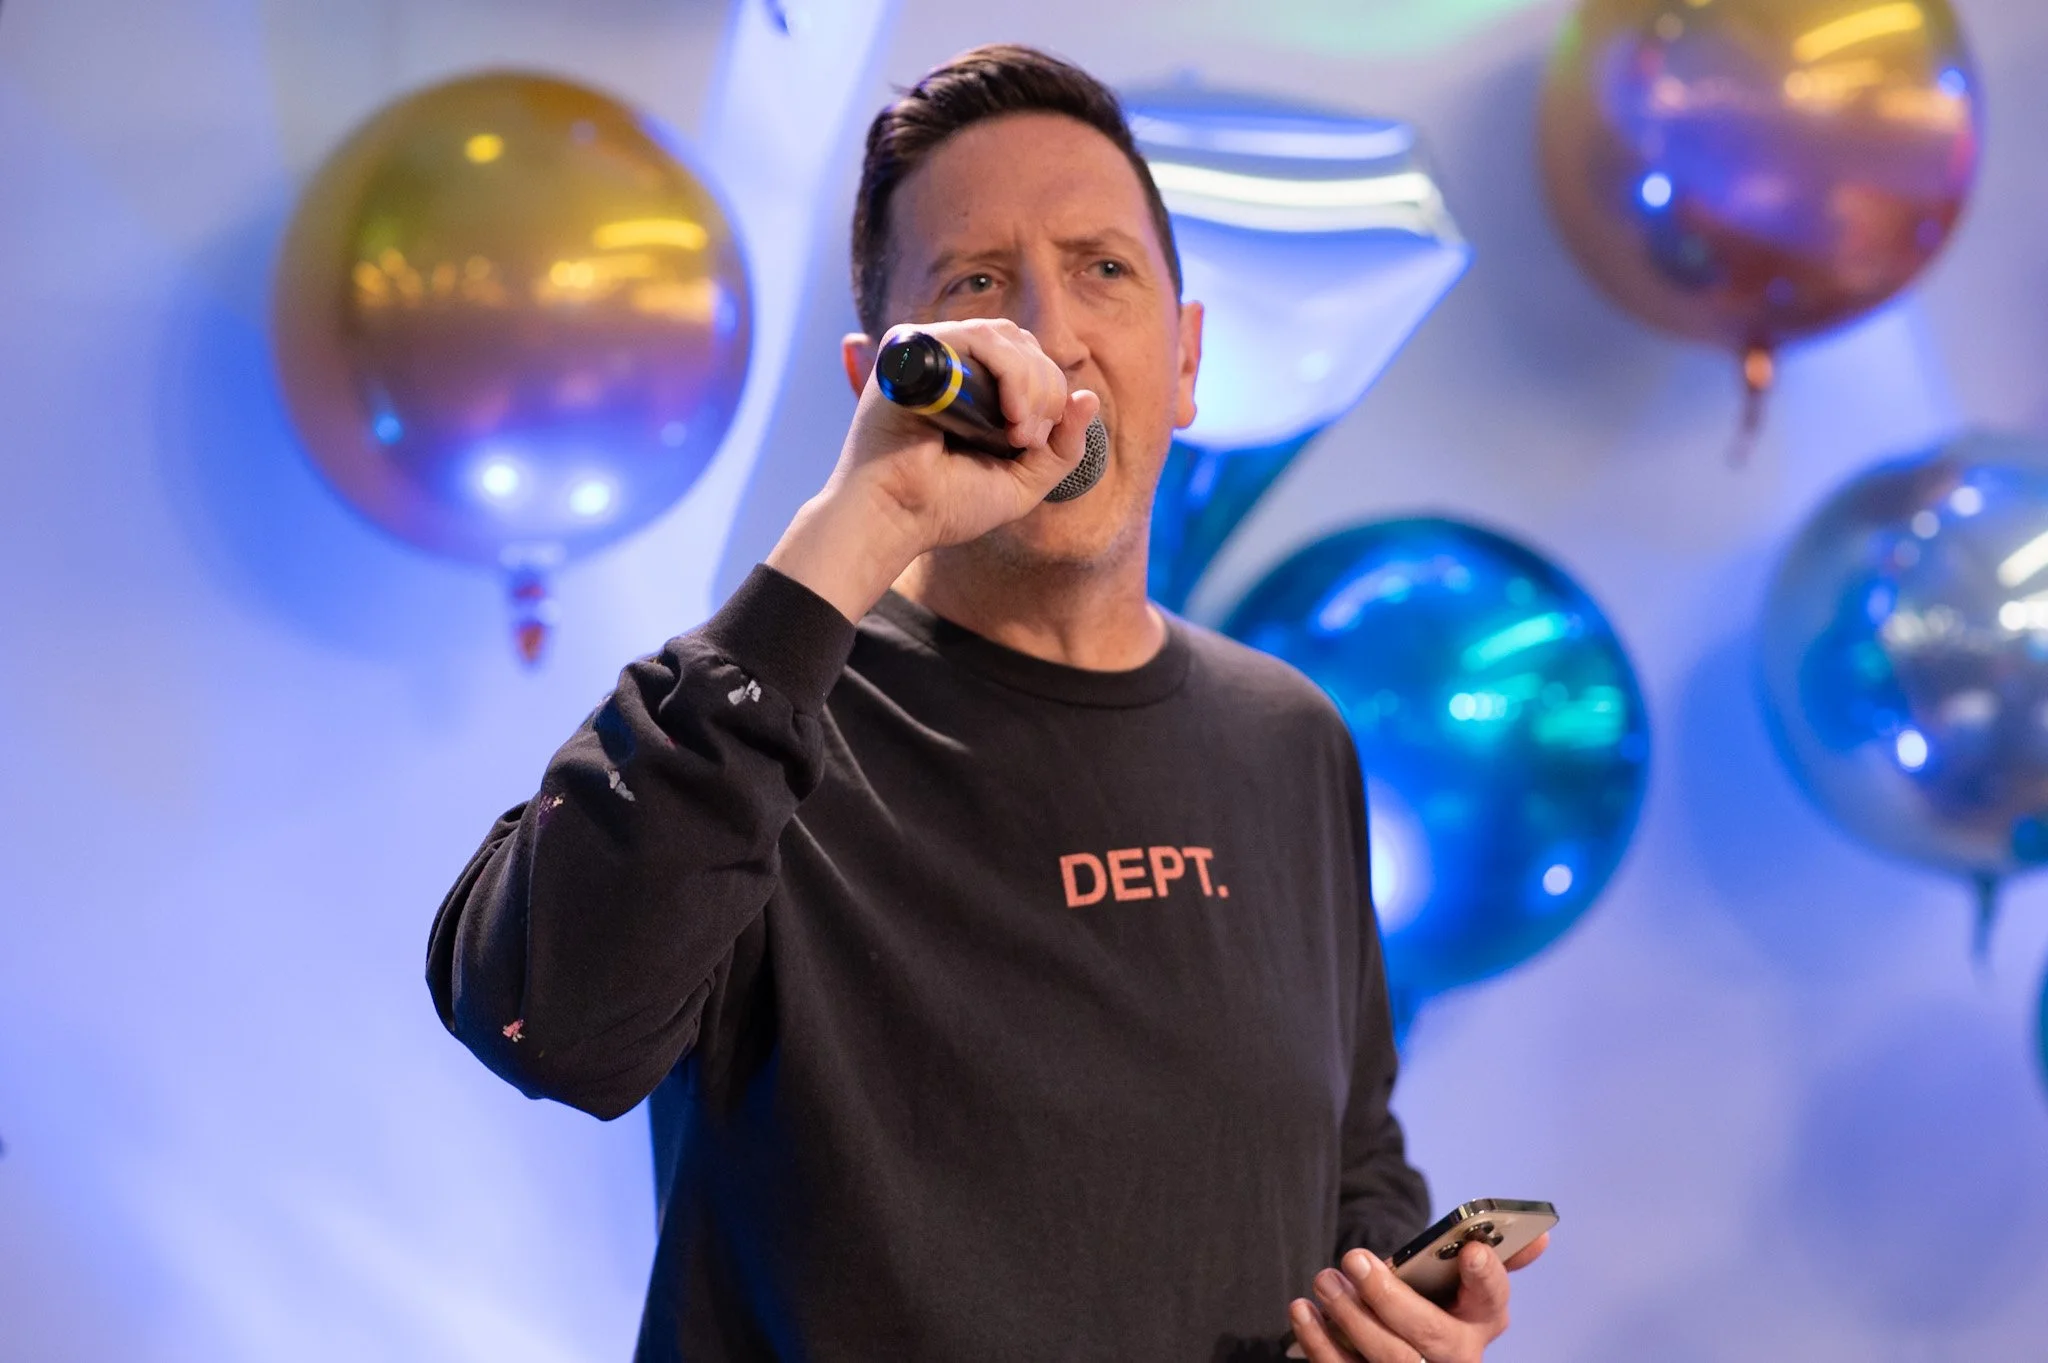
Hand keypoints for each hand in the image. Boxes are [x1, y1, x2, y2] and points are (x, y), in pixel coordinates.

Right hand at [766, 317, 1099, 621]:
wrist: (896, 517)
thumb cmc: (947, 505)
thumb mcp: (1022, 481)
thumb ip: (1061, 448)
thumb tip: (1089, 398)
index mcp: (976, 389)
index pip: (1031, 362)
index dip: (1049, 394)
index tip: (1034, 443)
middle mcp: (953, 366)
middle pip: (1022, 344)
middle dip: (1043, 389)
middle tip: (1025, 439)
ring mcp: (931, 355)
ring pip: (1003, 337)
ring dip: (1027, 382)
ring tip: (1015, 432)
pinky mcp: (912, 351)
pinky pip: (975, 337)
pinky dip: (1005, 369)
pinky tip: (1005, 411)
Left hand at [1288, 1233, 1548, 1362]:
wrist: (1403, 1343)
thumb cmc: (1430, 1300)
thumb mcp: (1457, 1278)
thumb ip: (1490, 1254)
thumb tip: (1540, 1236)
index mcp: (1483, 1319)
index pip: (1492, 1299)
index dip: (1485, 1277)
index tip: (1471, 1251)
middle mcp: (1458, 1356)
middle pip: (1430, 1335)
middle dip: (1388, 1296)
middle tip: (1353, 1258)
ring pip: (1388, 1358)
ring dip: (1350, 1316)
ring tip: (1325, 1281)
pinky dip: (1320, 1342)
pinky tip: (1303, 1310)